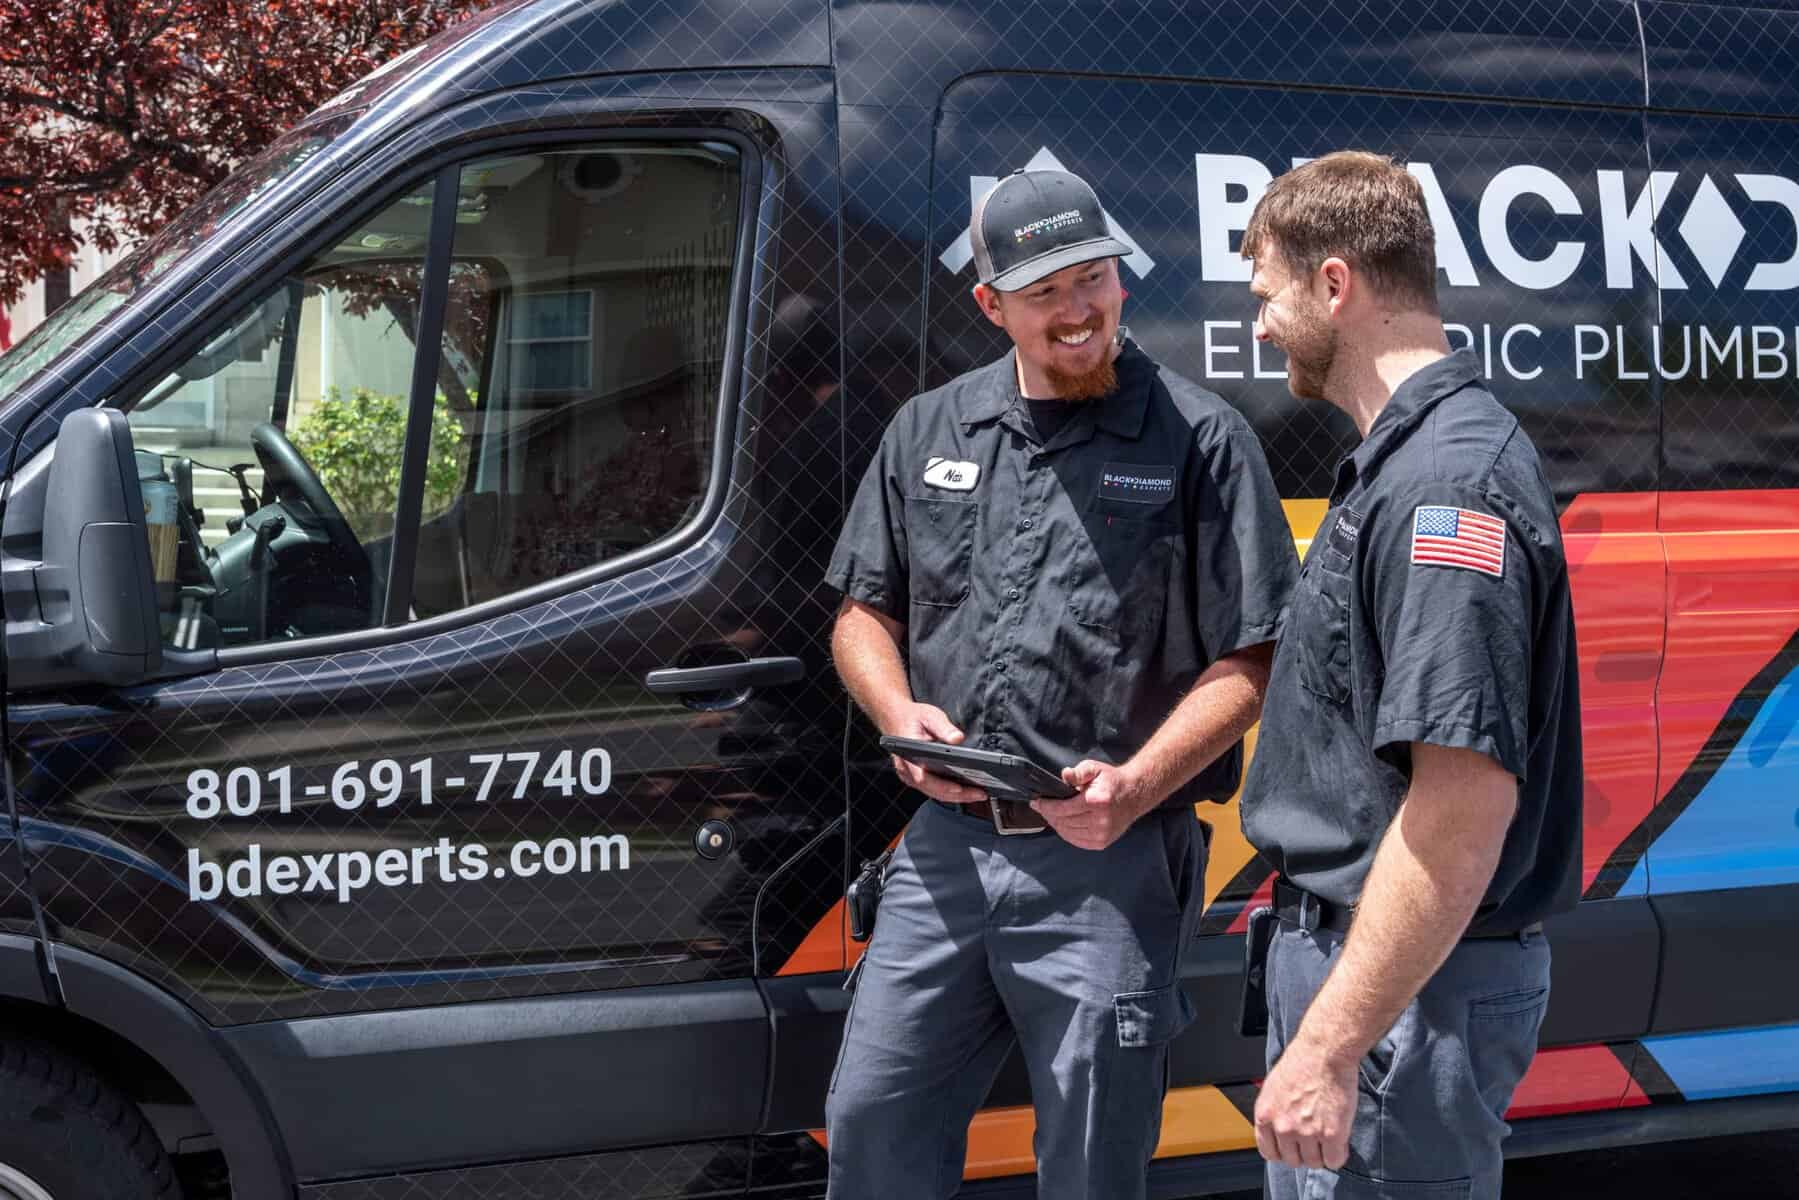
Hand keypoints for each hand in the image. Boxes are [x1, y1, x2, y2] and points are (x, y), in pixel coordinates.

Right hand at [883, 704, 985, 804]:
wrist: (897, 718)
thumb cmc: (912, 718)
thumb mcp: (930, 716)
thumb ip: (944, 727)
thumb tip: (957, 738)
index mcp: (908, 754)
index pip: (923, 777)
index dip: (942, 785)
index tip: (959, 788)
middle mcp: (907, 769)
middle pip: (933, 790)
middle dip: (958, 795)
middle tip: (980, 793)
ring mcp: (911, 776)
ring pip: (934, 793)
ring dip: (956, 797)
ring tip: (978, 794)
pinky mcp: (916, 777)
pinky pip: (933, 790)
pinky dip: (950, 793)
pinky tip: (966, 790)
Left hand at [1030, 759, 1152, 849]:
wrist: (1134, 795)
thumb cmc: (1111, 781)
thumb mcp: (1095, 768)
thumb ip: (1078, 772)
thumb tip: (1065, 775)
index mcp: (1097, 801)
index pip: (1062, 809)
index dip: (1046, 806)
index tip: (1036, 802)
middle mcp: (1100, 821)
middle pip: (1063, 822)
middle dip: (1048, 815)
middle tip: (1041, 807)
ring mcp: (1102, 834)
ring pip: (1068, 833)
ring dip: (1056, 824)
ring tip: (1051, 815)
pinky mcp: (1102, 843)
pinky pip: (1076, 841)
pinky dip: (1066, 833)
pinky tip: (1062, 824)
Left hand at [1253, 1036, 1356, 1170]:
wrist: (1324, 1052)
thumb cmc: (1302, 1062)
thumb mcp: (1273, 1088)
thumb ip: (1275, 1113)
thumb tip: (1279, 1131)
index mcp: (1265, 1115)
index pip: (1269, 1153)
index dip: (1283, 1152)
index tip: (1292, 1148)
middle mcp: (1283, 1127)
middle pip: (1293, 1161)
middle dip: (1304, 1152)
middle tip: (1314, 1139)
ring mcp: (1308, 1133)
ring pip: (1315, 1163)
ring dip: (1322, 1153)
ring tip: (1327, 1135)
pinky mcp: (1332, 1134)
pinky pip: (1334, 1161)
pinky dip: (1338, 1154)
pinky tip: (1339, 1141)